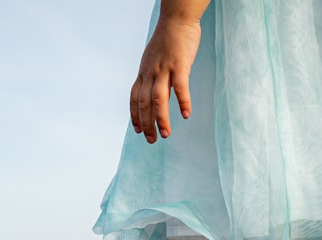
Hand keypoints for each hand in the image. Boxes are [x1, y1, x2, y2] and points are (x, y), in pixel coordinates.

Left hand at [130, 17, 201, 142]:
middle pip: (144, 103)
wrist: (176, 18)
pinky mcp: (179, 64)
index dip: (135, 116)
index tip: (138, 130)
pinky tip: (186, 114)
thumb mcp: (154, 58)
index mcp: (144, 71)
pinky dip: (183, 102)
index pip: (135, 98)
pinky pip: (180, 87)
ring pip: (158, 99)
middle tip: (152, 140)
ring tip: (165, 135)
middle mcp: (150, 72)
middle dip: (147, 124)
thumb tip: (157, 88)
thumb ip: (154, 74)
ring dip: (161, 119)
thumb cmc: (168, 38)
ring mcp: (164, 69)